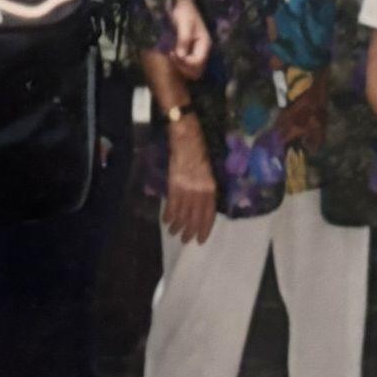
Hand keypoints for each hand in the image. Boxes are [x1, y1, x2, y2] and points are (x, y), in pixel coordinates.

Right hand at [160, 118, 216, 244]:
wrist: (185, 135)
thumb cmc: (199, 148)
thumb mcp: (208, 169)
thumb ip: (206, 185)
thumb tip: (201, 202)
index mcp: (211, 186)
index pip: (209, 213)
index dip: (205, 228)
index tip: (200, 239)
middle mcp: (200, 189)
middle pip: (195, 216)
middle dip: (190, 231)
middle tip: (185, 240)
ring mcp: (186, 187)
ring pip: (183, 213)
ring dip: (178, 225)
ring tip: (174, 233)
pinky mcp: (174, 183)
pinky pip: (172, 204)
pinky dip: (169, 214)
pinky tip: (166, 221)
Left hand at [167, 0, 210, 80]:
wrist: (182, 5)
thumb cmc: (184, 12)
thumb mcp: (184, 24)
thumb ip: (183, 40)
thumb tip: (180, 56)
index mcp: (204, 44)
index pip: (198, 63)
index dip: (185, 63)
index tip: (173, 54)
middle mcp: (202, 51)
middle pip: (196, 70)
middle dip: (183, 67)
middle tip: (171, 55)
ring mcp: (196, 52)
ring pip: (191, 70)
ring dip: (180, 66)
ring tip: (171, 54)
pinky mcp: (190, 52)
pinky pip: (186, 64)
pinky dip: (179, 63)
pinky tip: (171, 54)